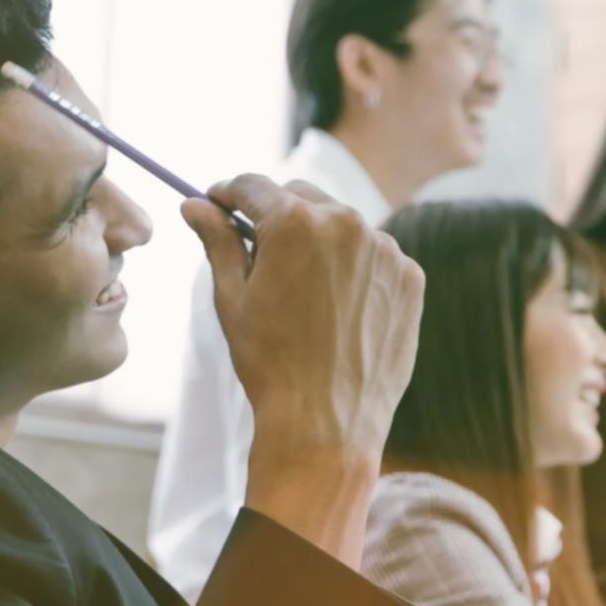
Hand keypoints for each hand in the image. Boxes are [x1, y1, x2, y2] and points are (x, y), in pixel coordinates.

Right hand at [183, 175, 422, 471]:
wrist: (327, 420)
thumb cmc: (269, 361)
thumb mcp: (232, 298)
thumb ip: (218, 241)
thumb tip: (196, 204)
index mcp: (294, 222)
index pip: (253, 185)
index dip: (229, 193)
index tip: (218, 203)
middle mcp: (346, 223)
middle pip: (301, 196)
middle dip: (276, 214)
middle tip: (258, 249)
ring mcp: (385, 250)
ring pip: (342, 225)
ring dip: (320, 241)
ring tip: (302, 290)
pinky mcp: (410, 277)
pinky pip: (375, 256)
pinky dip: (355, 268)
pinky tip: (338, 307)